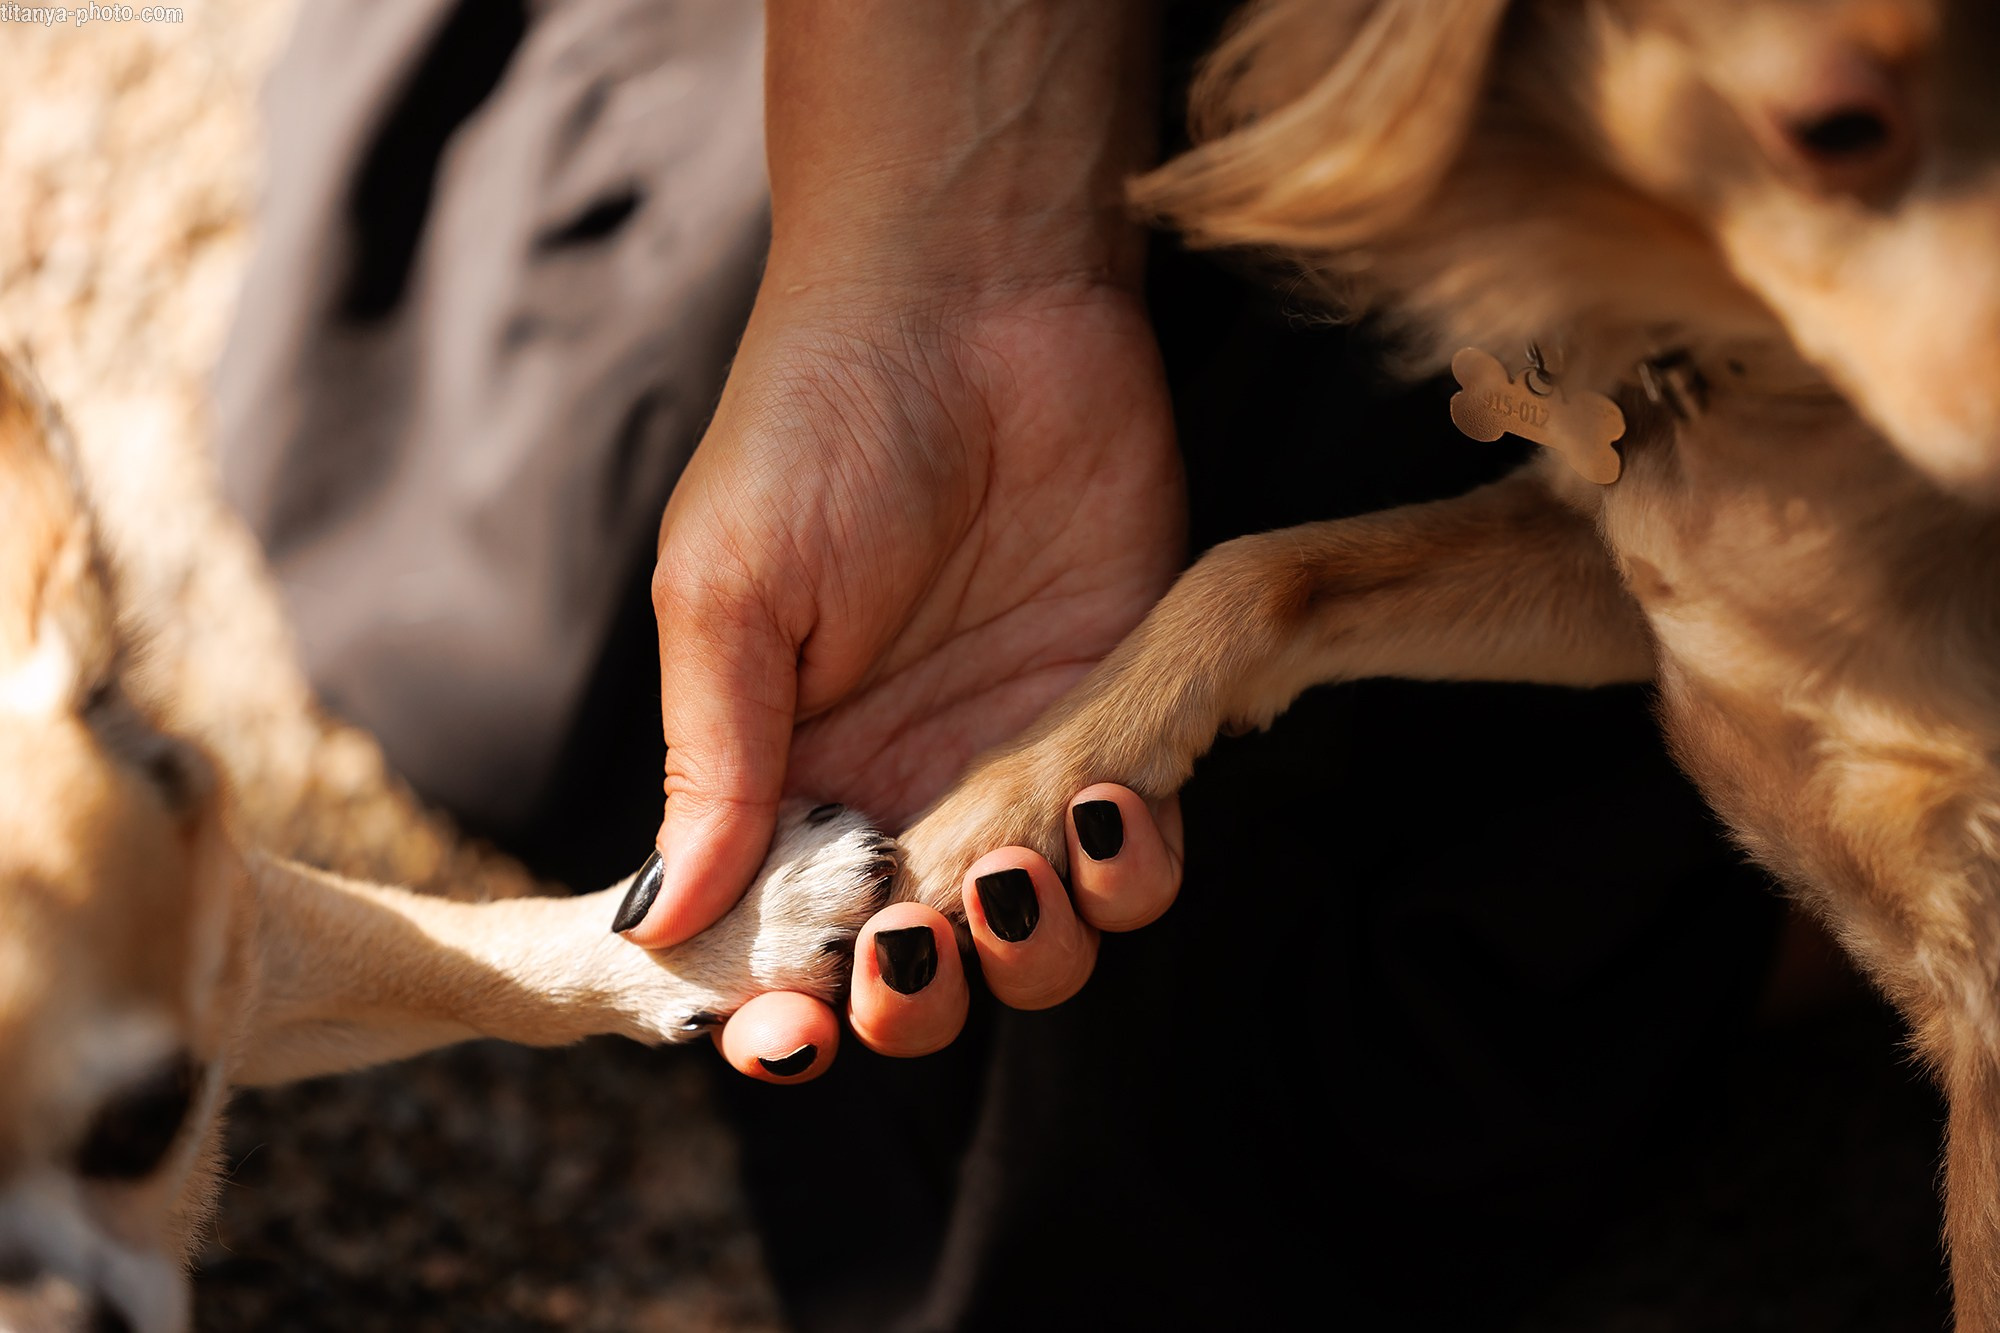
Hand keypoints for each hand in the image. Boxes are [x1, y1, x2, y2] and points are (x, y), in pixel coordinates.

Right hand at [633, 276, 1184, 1077]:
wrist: (976, 294)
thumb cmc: (815, 421)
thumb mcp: (728, 590)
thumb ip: (708, 760)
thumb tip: (663, 922)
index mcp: (781, 774)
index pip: (773, 940)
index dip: (778, 1013)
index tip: (788, 1035)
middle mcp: (900, 788)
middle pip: (915, 975)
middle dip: (912, 1005)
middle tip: (906, 954)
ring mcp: (1015, 759)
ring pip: (1038, 940)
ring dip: (1033, 951)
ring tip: (1019, 870)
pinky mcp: (1124, 712)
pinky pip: (1140, 848)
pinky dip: (1136, 867)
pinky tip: (1113, 806)